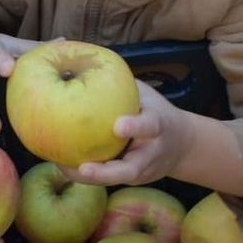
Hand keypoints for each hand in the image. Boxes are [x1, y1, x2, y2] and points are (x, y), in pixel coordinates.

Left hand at [61, 81, 191, 186]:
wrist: (181, 144)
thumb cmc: (155, 111)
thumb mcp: (146, 96)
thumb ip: (124, 86)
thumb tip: (85, 62)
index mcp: (158, 126)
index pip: (149, 126)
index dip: (135, 126)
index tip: (118, 126)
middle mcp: (150, 153)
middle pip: (131, 170)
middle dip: (106, 171)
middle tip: (83, 168)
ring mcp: (142, 171)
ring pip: (116, 180)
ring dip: (90, 178)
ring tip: (63, 168)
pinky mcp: (131, 179)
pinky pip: (108, 179)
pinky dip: (85, 175)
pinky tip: (62, 165)